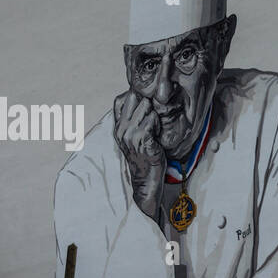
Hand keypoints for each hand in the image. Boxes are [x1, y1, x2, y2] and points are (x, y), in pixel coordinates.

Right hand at [114, 92, 165, 217]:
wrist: (146, 180)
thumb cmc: (145, 156)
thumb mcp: (133, 137)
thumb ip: (133, 120)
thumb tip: (140, 99)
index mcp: (118, 127)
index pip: (121, 99)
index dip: (136, 97)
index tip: (147, 106)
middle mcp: (122, 129)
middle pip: (135, 98)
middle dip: (148, 103)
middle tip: (155, 118)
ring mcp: (131, 135)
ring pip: (146, 107)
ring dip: (156, 114)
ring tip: (157, 129)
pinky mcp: (142, 140)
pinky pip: (152, 120)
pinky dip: (159, 125)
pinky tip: (159, 136)